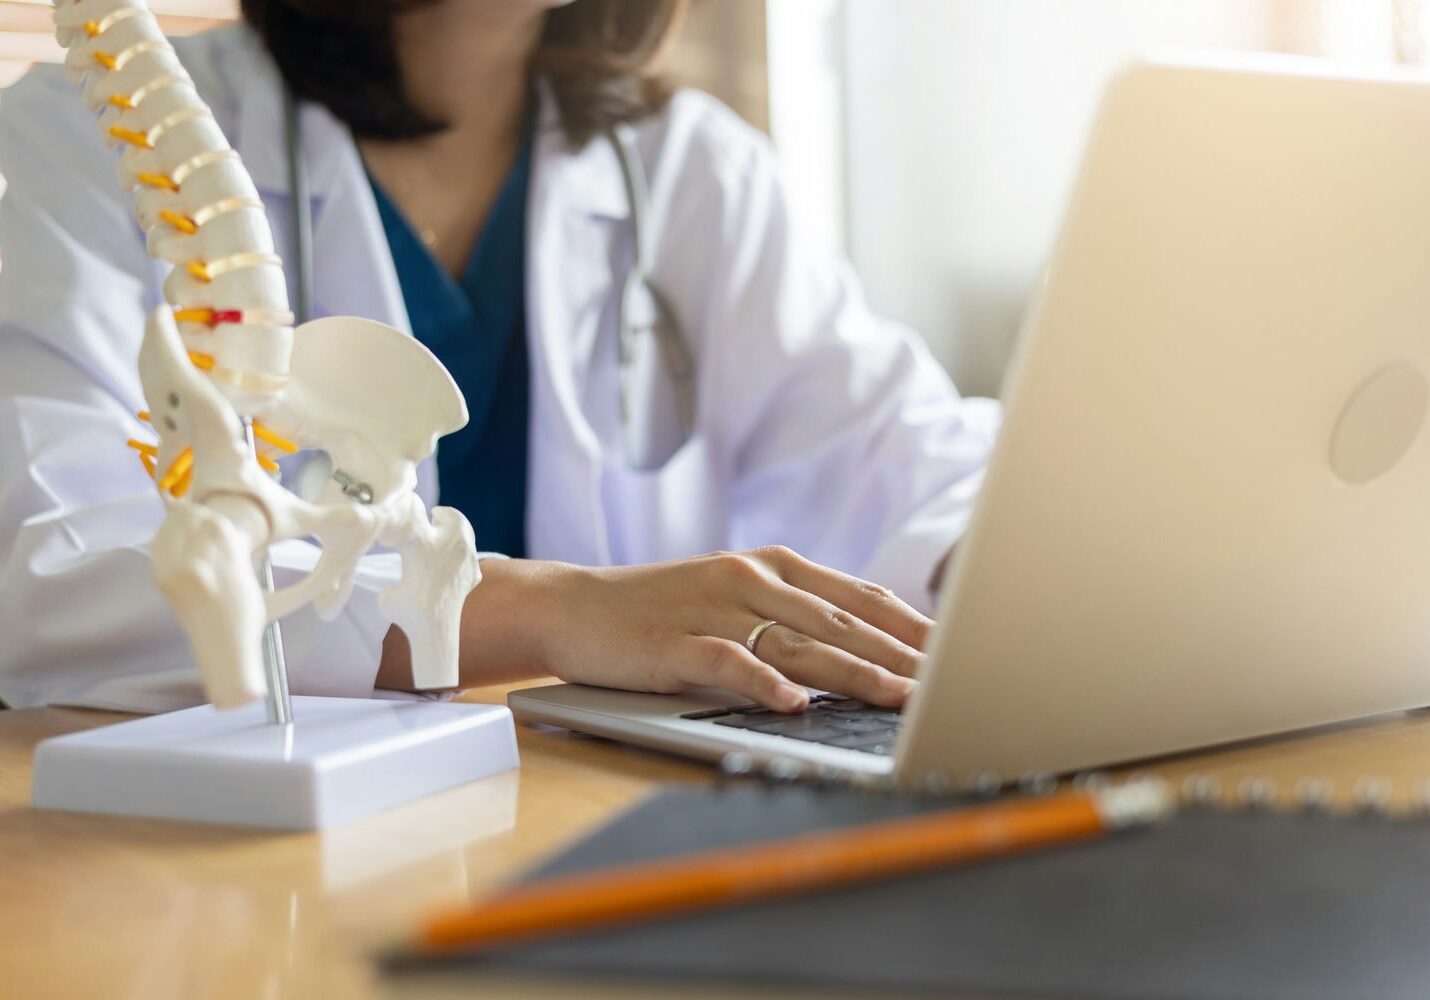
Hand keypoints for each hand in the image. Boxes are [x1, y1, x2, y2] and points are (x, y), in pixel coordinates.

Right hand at [416, 547, 933, 712]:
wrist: (575, 607)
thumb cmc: (663, 609)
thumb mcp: (736, 596)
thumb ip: (796, 613)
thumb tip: (869, 644)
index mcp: (773, 567)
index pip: (860, 597)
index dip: (912, 626)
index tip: (960, 652)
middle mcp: (751, 579)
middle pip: (841, 621)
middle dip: (902, 654)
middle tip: (953, 682)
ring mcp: (713, 608)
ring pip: (799, 642)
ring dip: (854, 671)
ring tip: (901, 697)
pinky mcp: (676, 643)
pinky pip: (727, 663)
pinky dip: (762, 683)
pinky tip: (792, 703)